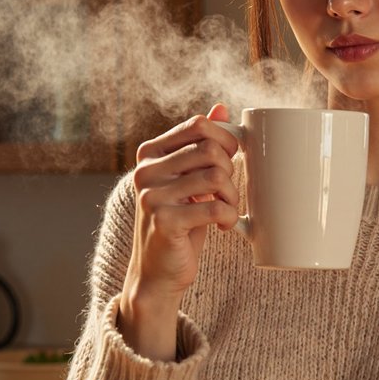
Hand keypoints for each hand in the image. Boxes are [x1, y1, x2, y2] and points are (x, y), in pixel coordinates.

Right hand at [119, 103, 239, 359]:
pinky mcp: (164, 220)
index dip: (225, 140)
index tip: (230, 163)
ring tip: (226, 212)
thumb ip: (200, 144)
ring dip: (232, 198)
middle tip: (226, 196)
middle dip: (231, 173)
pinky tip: (224, 227)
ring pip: (216, 176)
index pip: (198, 125)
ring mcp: (152, 195)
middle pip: (211, 150)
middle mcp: (146, 171)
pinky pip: (215, 207)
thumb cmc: (179, 224)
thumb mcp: (189, 180)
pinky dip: (229, 217)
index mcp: (150, 154)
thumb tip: (220, 107)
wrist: (158, 272)